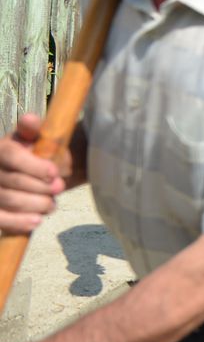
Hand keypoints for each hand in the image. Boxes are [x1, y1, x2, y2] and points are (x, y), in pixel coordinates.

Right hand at [0, 114, 67, 234]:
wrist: (40, 171)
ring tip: (52, 204)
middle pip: (13, 182)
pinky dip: (18, 222)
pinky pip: (0, 219)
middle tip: (59, 188)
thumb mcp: (40, 136)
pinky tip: (36, 221)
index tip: (55, 173)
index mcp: (2, 149)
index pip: (12, 157)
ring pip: (8, 200)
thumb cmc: (40, 151)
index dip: (34, 167)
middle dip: (40, 187)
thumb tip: (29, 119)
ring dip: (35, 205)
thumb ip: (36, 129)